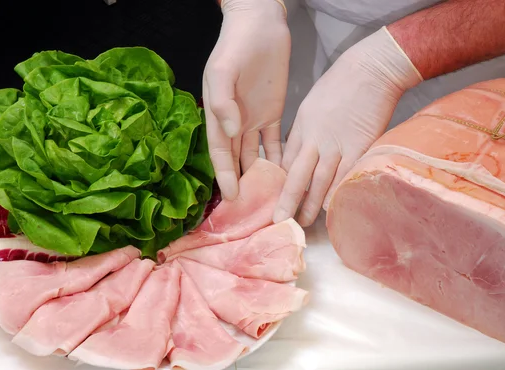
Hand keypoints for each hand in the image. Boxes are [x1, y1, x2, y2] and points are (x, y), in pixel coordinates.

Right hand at [203, 0, 289, 199]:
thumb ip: (222, 102)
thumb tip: (230, 131)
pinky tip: (286, 175)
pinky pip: (277, 142)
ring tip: (271, 197)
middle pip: (237, 160)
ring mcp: (254, 119)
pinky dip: (279, 158)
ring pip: (257, 155)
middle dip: (242, 183)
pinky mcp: (274, 114)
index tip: (232, 198)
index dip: (225, 175)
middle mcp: (235, 122)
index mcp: (218, 114)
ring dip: (262, 175)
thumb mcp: (223, 70)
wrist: (260, 25)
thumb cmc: (236, 46)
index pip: (220, 152)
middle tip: (251, 208)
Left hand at [273, 27, 422, 225]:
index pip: (286, 161)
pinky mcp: (359, 148)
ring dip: (312, 203)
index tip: (273, 198)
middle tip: (279, 219)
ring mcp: (337, 145)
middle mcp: (315, 139)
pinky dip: (337, 193)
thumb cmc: (341, 83)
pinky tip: (332, 208)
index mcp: (301, 127)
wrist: (370, 70)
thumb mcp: (310, 105)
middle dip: (286, 199)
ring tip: (305, 221)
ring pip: (320, 181)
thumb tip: (298, 153)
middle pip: (297, 175)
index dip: (280, 182)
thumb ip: (303, 131)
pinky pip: (345, 177)